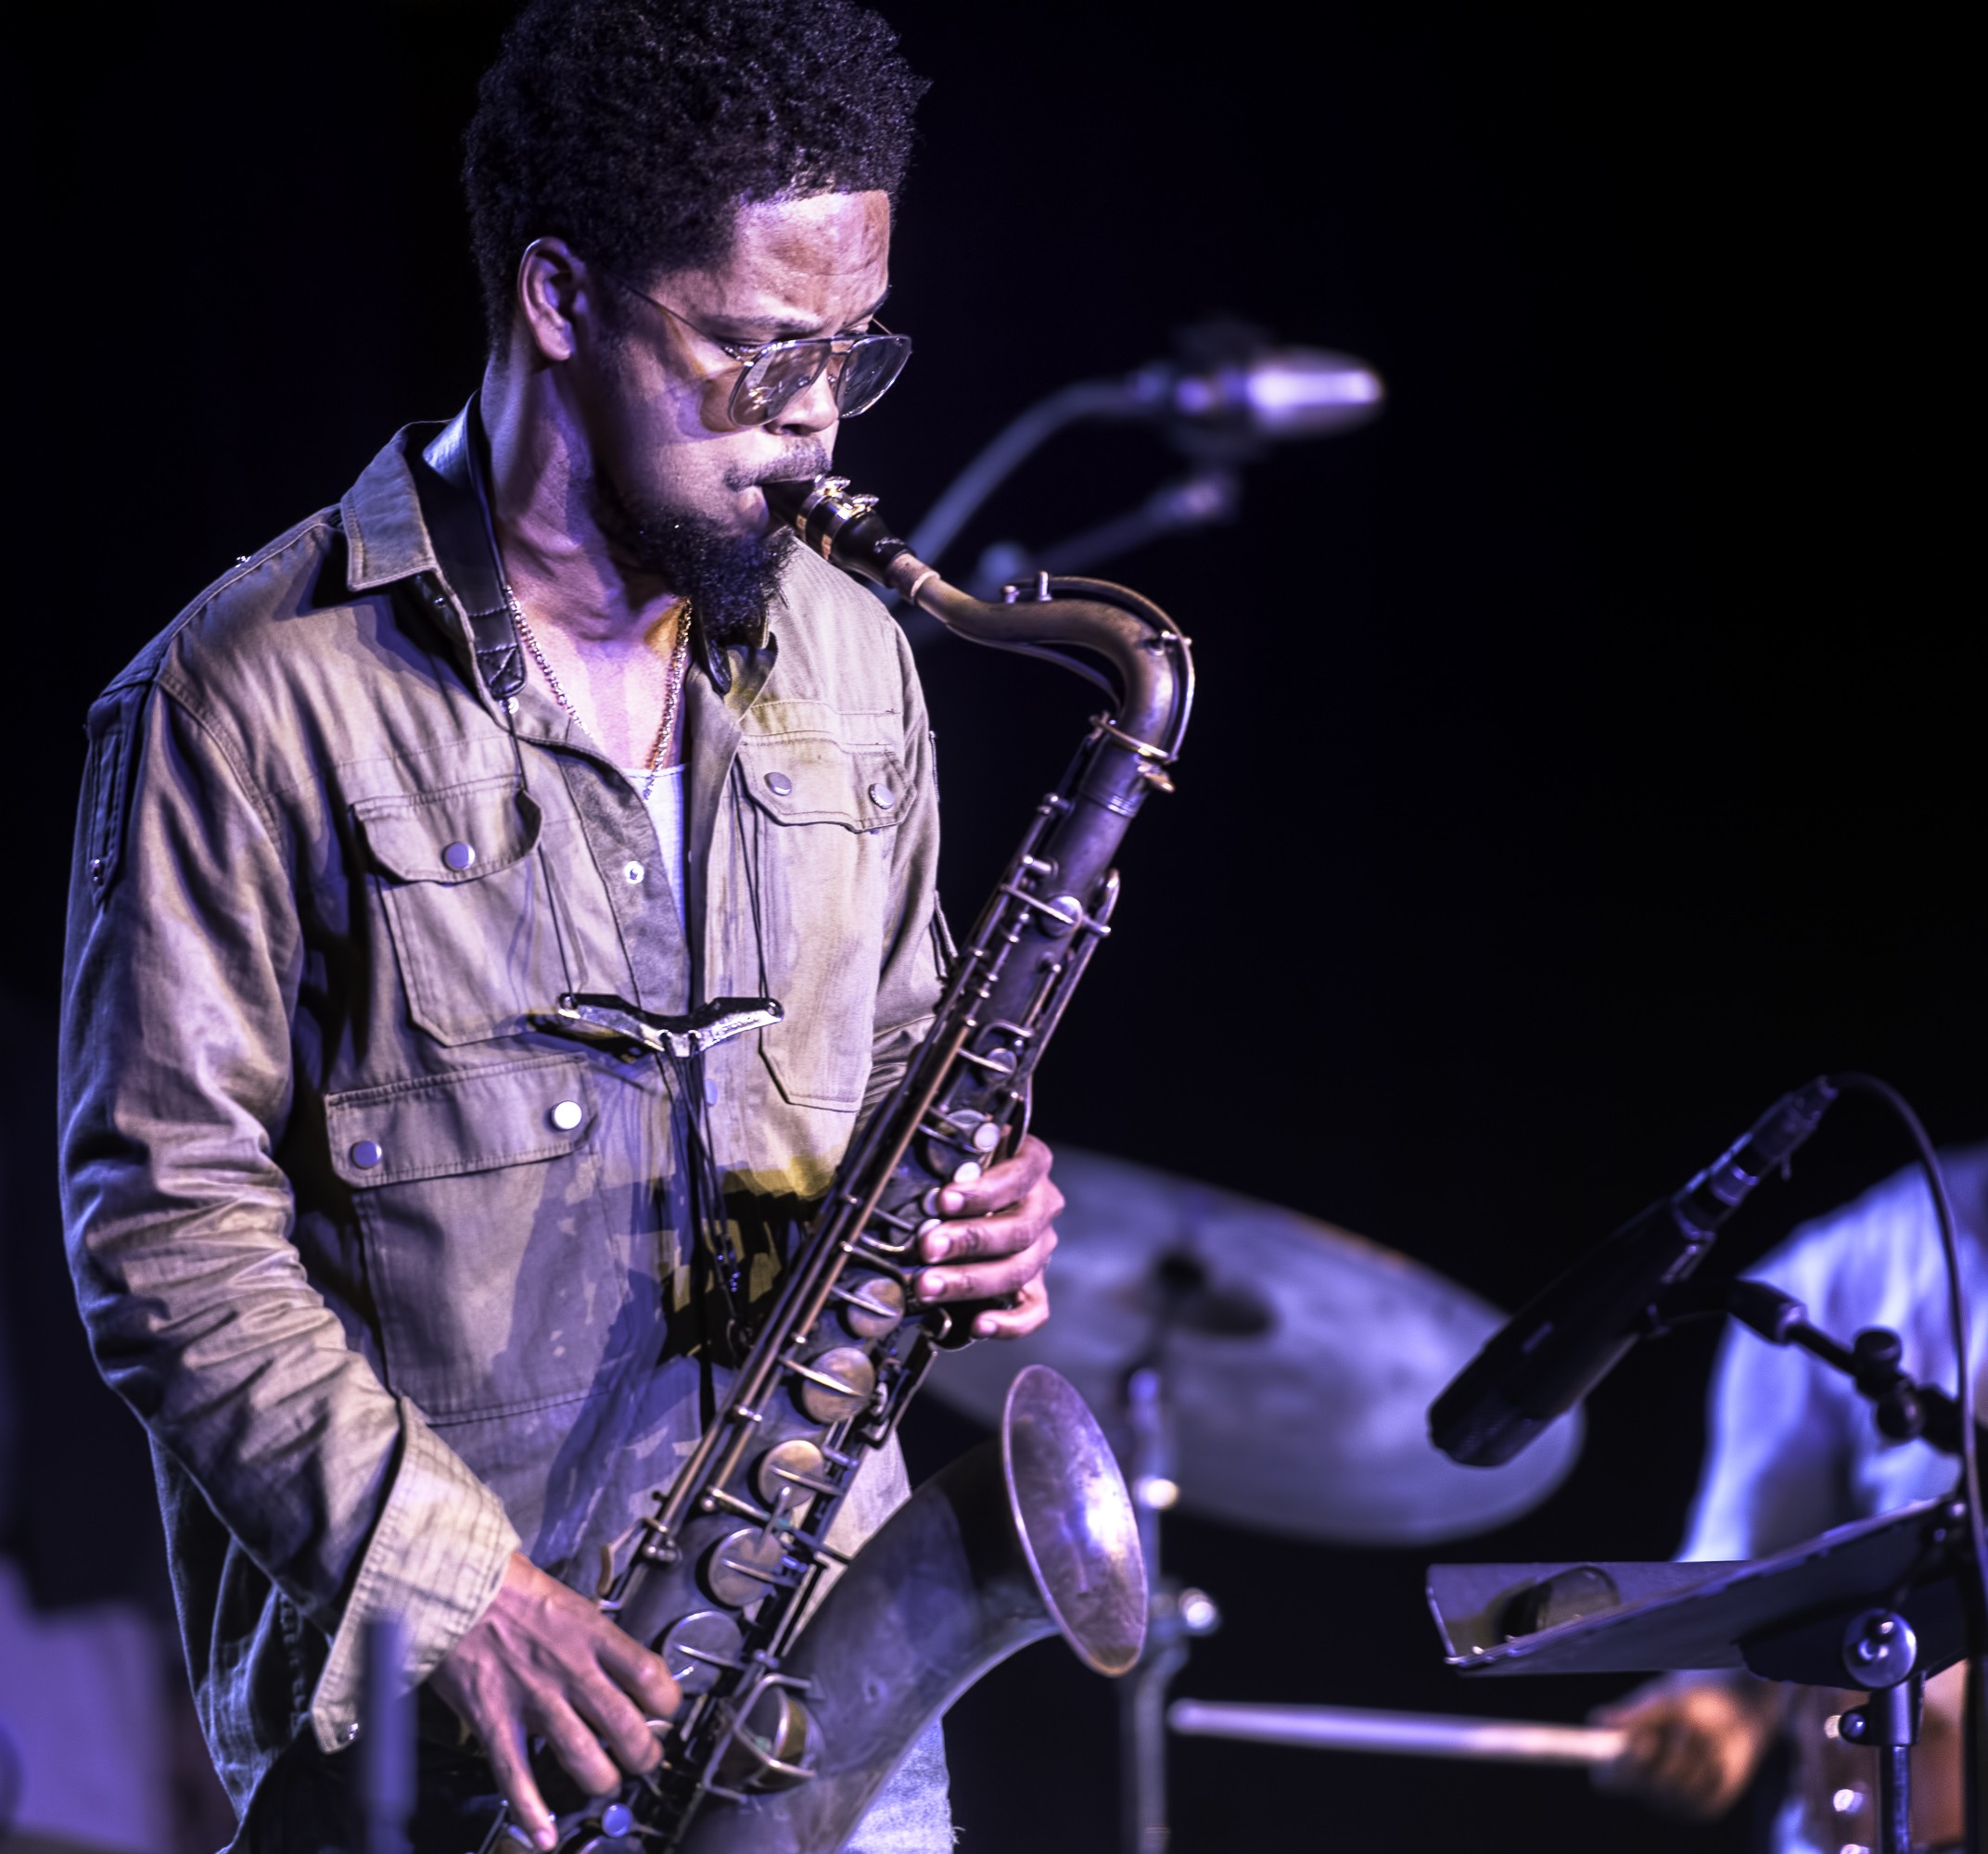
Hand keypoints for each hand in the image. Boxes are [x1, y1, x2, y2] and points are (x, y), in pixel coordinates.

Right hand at [429, 1552, 680, 1849]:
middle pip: (626, 1728)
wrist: (455, 1588)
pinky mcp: (496, 1721)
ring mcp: (535, 1700)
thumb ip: (596, 1638)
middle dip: (643, 1754)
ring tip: (607, 1781)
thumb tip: (620, 1667)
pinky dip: (531, 1812)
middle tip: (643, 1757)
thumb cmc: (510, 1589)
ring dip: (603, 1780)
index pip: (650, 1677)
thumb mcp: (570, 1602)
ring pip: (584, 1759)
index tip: (666, 1710)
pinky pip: (517, 1776)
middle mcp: (571, 1670)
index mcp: (593, 1635)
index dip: (668, 1702)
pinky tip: (545, 1834)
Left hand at [916, 1132, 1061, 1338]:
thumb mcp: (960, 1147)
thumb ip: (949, 1156)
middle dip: (969, 1240)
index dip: (983, 1191)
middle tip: (928, 1246)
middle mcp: (1043, 1204)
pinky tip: (978, 1325)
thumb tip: (912, 1174)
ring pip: (1019, 1269)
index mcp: (1033, 1162)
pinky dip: (1010, 1323)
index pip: (1019, 1176)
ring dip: (970, 1281)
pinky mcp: (1034, 1282)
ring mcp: (1041, 1246)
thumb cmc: (963, 1161)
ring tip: (928, 1286)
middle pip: (1019, 1229)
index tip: (944, 1198)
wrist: (979, 1184)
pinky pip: (1034, 1309)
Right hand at [1591, 1672, 1778, 1821]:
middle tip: (1680, 1728)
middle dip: (1667, 1752)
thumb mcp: (1664, 1699)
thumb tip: (1599, 1721)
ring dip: (1693, 1757)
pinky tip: (1715, 1757)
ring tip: (1701, 1738)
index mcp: (1625, 1754)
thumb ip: (1635, 1714)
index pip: (1605, 1780)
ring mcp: (1672, 1799)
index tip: (1638, 1743)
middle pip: (1643, 1785)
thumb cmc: (1692, 1698)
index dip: (1616, 1767)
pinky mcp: (1700, 1809)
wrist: (1738, 1709)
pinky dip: (1711, 1772)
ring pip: (1675, 1790)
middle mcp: (1644, 1783)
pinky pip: (1701, 1799)